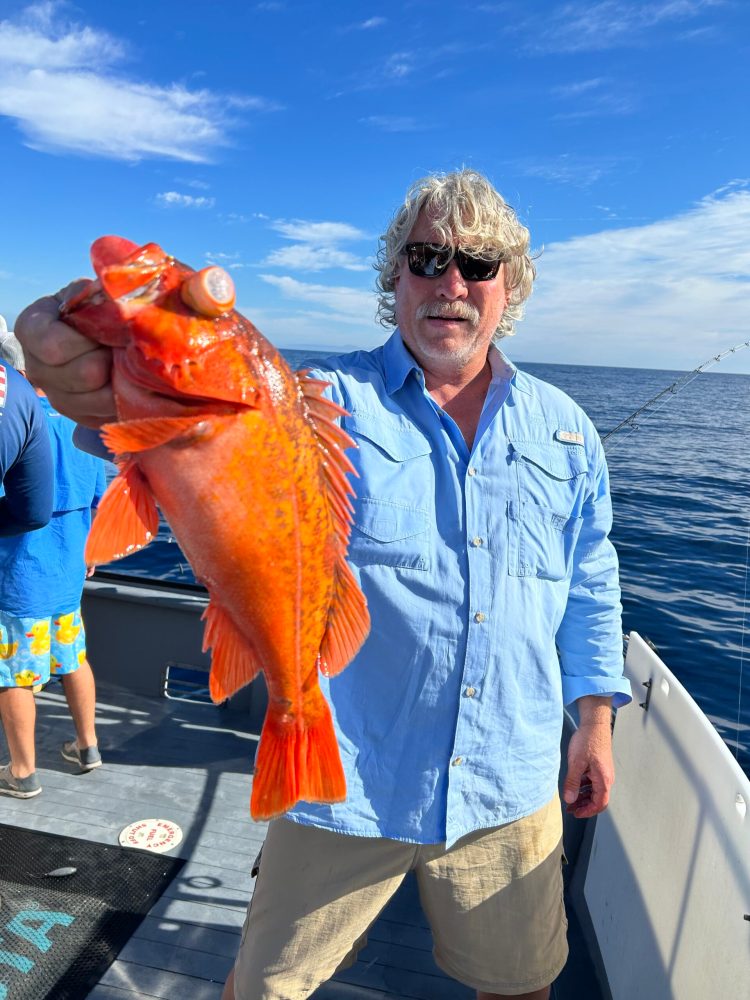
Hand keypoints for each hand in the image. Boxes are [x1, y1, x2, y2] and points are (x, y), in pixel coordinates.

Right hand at [15, 282, 115, 427]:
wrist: (107, 334)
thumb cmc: (99, 308)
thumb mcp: (94, 293)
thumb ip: (97, 297)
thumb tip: (115, 308)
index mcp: (32, 329)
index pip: (52, 345)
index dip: (85, 341)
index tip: (103, 331)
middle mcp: (37, 367)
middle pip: (81, 375)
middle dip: (110, 359)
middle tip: (124, 347)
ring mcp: (57, 396)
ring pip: (97, 400)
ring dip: (121, 381)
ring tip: (128, 364)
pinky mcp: (81, 417)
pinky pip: (107, 416)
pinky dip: (126, 400)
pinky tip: (131, 383)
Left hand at [562, 705, 614, 818]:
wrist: (595, 724)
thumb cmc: (588, 741)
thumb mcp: (576, 762)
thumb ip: (573, 782)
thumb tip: (569, 799)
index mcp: (603, 779)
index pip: (599, 803)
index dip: (588, 811)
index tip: (575, 813)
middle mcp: (606, 778)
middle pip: (597, 799)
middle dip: (584, 806)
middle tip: (570, 809)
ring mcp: (603, 772)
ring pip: (594, 791)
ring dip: (583, 797)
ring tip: (570, 800)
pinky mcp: (599, 767)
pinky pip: (593, 782)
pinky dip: (584, 787)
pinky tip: (574, 786)